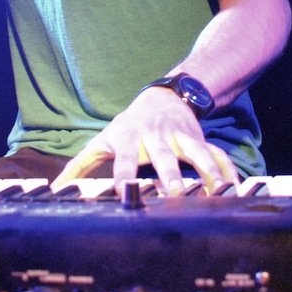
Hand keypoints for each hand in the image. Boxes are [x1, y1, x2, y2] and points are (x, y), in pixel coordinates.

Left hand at [51, 88, 238, 195]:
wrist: (164, 97)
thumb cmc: (129, 125)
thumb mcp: (104, 140)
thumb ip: (82, 165)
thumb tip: (56, 187)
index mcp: (130, 139)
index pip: (124, 160)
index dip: (124, 175)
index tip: (125, 192)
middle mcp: (156, 137)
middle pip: (164, 157)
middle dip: (170, 175)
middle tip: (174, 194)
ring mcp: (181, 137)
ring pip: (196, 153)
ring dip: (205, 172)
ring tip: (215, 192)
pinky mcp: (200, 139)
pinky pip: (216, 154)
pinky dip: (227, 170)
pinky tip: (235, 187)